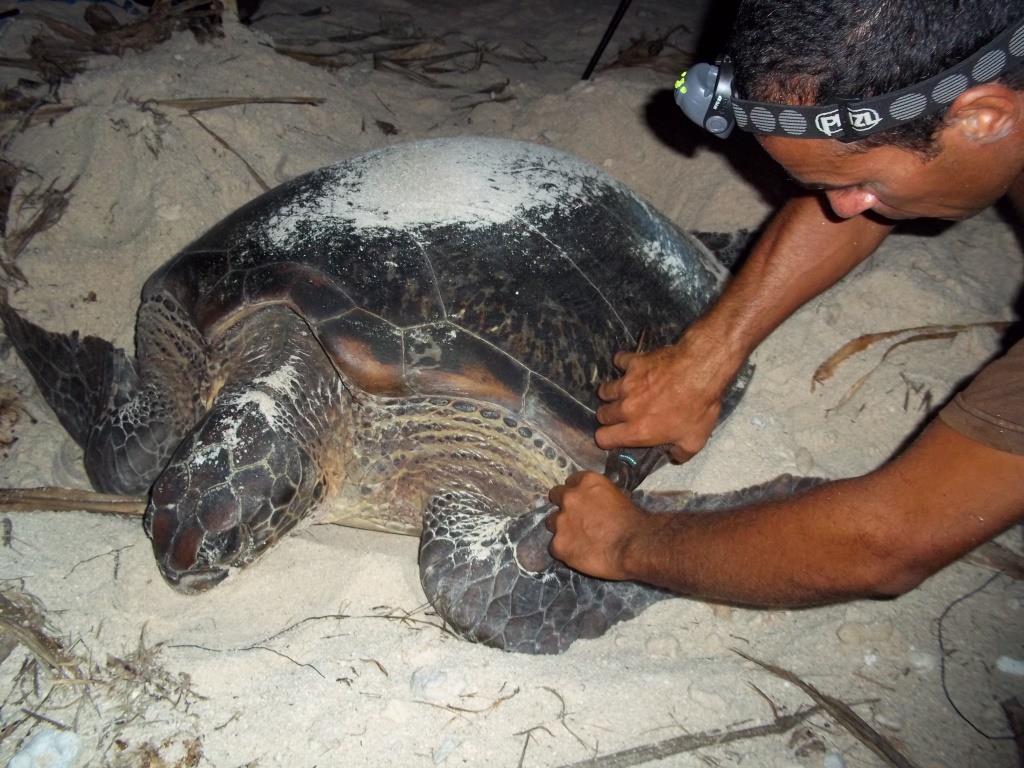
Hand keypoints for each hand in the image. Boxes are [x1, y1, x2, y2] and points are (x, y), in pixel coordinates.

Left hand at [547, 471, 653, 579]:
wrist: (635, 547)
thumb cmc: (634, 522)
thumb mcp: (620, 497)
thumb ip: (602, 496)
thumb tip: (598, 503)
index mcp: (587, 481)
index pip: (572, 481)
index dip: (578, 493)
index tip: (583, 502)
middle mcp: (570, 497)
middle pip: (556, 496)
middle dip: (565, 506)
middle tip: (577, 519)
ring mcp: (561, 521)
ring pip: (552, 522)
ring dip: (562, 528)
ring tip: (578, 539)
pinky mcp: (558, 544)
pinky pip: (555, 546)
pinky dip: (565, 550)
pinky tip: (579, 554)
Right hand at [595, 334, 729, 461]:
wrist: (700, 371)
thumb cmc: (698, 408)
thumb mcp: (695, 441)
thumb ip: (680, 453)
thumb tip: (674, 456)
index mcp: (637, 431)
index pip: (603, 438)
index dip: (607, 438)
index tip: (616, 435)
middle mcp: (626, 408)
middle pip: (602, 414)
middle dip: (610, 416)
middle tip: (624, 414)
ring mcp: (627, 384)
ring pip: (605, 390)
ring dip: (612, 392)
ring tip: (625, 392)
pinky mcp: (633, 363)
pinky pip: (619, 362)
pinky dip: (623, 364)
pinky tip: (633, 367)